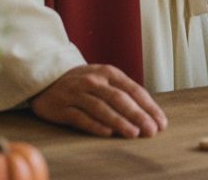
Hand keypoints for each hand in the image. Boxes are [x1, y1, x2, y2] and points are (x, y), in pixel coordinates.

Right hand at [30, 64, 166, 137]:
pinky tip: (107, 133)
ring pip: (101, 108)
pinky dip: (95, 125)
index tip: (161, 122)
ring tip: (134, 133)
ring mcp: (77, 93)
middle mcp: (94, 81)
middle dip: (138, 115)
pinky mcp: (62, 107)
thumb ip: (122, 91)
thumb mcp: (104, 78)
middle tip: (152, 130)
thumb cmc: (83, 82)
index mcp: (108, 73)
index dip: (149, 106)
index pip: (133, 90)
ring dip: (119, 121)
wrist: (47, 78)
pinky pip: (80, 117)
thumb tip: (147, 112)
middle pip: (119, 99)